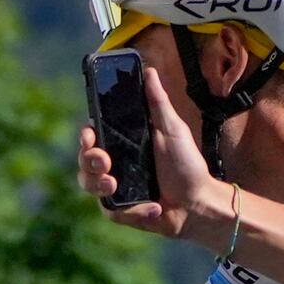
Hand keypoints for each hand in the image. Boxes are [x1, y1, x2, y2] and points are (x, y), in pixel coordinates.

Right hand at [85, 89, 209, 235]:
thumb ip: (158, 103)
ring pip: (88, 185)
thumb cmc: (187, 165)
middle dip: (88, 160)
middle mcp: (115, 166)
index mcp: (123, 145)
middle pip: (84, 161)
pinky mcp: (121, 212)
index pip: (93, 137)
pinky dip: (130, 210)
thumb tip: (149, 71)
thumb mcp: (173, 129)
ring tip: (114, 185)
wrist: (199, 202)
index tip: (89, 134)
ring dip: (97, 184)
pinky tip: (152, 207)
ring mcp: (115, 190)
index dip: (85, 136)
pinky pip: (109, 210)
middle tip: (104, 161)